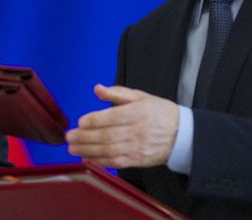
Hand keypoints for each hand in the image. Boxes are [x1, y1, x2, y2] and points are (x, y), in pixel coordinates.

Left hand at [65, 84, 179, 167]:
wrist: (183, 135)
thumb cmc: (159, 112)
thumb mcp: (141, 97)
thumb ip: (117, 93)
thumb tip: (97, 89)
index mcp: (137, 112)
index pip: (111, 118)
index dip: (93, 120)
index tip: (80, 121)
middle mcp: (137, 131)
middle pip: (106, 136)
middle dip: (84, 138)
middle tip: (69, 137)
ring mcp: (137, 148)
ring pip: (109, 151)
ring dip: (88, 151)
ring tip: (72, 149)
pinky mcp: (137, 160)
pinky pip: (116, 162)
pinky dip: (100, 162)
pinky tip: (87, 158)